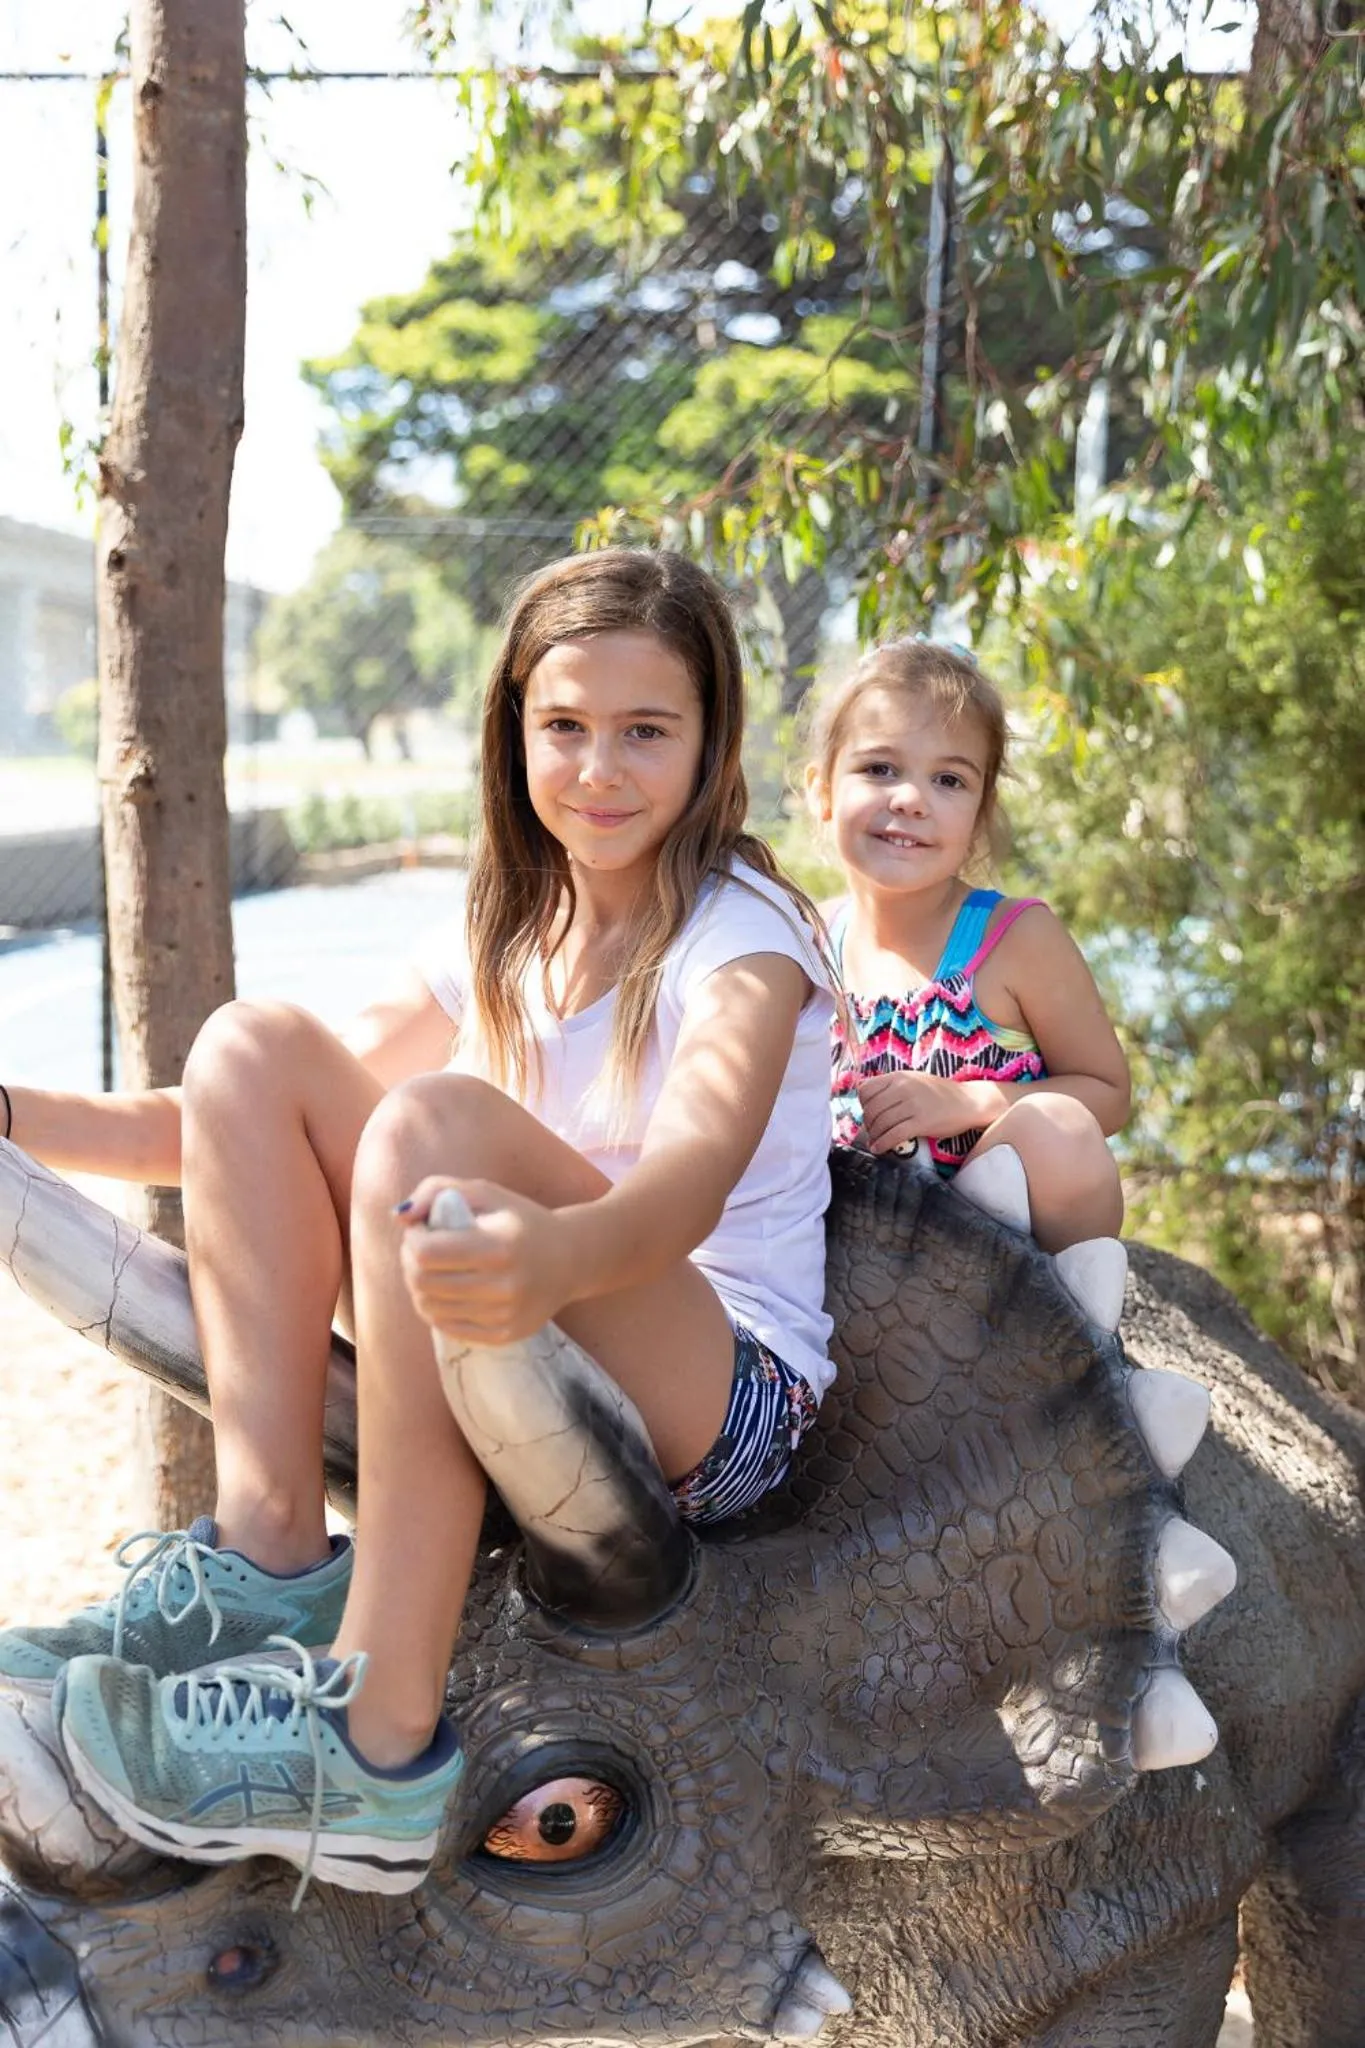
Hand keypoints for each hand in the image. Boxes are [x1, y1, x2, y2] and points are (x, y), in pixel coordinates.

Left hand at [397, 1176, 572, 1344]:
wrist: (570, 1260)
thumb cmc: (520, 1220)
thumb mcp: (486, 1192)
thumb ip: (438, 1191)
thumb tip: (399, 1218)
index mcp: (500, 1246)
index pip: (427, 1253)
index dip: (412, 1240)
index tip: (420, 1231)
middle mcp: (505, 1286)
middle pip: (423, 1283)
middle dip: (410, 1263)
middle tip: (422, 1250)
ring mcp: (505, 1316)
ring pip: (430, 1309)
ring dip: (420, 1287)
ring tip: (434, 1270)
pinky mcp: (504, 1336)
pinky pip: (448, 1328)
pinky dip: (438, 1309)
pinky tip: (449, 1291)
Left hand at [858, 1072, 981, 1154]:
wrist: (969, 1102)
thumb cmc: (940, 1093)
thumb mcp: (914, 1080)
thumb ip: (893, 1086)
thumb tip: (867, 1098)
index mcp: (899, 1077)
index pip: (865, 1090)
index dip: (863, 1104)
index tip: (869, 1113)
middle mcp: (903, 1088)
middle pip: (871, 1109)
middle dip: (868, 1123)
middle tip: (873, 1131)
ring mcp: (912, 1105)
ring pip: (881, 1123)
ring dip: (875, 1135)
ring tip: (876, 1141)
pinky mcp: (921, 1122)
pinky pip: (894, 1135)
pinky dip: (883, 1144)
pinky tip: (879, 1148)